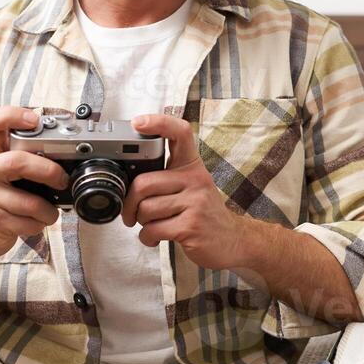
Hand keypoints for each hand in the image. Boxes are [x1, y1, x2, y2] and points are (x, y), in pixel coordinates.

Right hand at [0, 106, 68, 263]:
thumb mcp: (2, 172)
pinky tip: (35, 222)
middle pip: (17, 162)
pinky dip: (39, 224)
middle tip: (61, 180)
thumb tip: (63, 154)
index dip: (12, 115)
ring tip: (50, 211)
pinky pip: (27, 222)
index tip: (34, 120)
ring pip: (29, 202)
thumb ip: (23, 159)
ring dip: (48, 210)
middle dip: (48, 171)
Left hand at [119, 113, 256, 269]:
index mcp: (192, 166)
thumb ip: (166, 177)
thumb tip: (130, 179)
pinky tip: (155, 238)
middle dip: (130, 203)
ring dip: (141, 223)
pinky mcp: (191, 226)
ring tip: (152, 226)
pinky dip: (147, 238)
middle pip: (144, 183)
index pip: (179, 133)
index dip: (157, 123)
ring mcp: (195, 202)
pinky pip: (153, 230)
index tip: (138, 123)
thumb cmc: (203, 213)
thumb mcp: (192, 186)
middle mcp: (195, 179)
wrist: (233, 240)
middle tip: (131, 214)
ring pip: (146, 209)